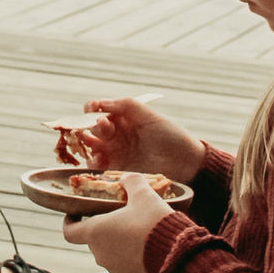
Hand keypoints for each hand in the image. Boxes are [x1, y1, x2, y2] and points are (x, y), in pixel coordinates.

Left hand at [60, 173, 174, 272]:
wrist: (175, 252)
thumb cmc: (153, 221)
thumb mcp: (143, 193)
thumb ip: (130, 181)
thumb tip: (125, 178)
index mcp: (95, 232)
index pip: (69, 232)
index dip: (70, 221)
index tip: (76, 213)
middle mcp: (99, 252)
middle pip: (92, 238)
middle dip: (102, 226)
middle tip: (118, 214)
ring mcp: (114, 266)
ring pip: (108, 249)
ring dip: (116, 239)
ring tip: (134, 227)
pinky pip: (122, 260)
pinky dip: (128, 251)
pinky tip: (144, 240)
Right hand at [68, 97, 201, 183]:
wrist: (185, 163)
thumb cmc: (171, 136)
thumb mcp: (150, 116)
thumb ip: (126, 105)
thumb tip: (101, 103)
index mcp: (124, 118)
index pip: (99, 110)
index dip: (91, 108)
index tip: (91, 108)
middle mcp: (117, 134)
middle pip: (92, 127)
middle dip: (92, 125)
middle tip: (104, 127)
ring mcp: (115, 151)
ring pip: (91, 146)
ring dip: (88, 143)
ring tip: (97, 144)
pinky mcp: (116, 169)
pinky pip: (96, 165)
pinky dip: (92, 161)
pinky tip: (99, 159)